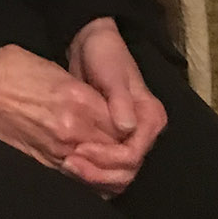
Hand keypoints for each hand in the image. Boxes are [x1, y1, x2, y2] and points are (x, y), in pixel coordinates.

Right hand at [0, 41, 123, 174]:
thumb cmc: (11, 68)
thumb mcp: (53, 68)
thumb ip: (81, 90)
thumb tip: (99, 104)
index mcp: (77, 101)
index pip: (121, 124)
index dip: (129, 126)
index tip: (129, 122)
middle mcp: (71, 130)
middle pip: (115, 151)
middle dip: (125, 151)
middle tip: (129, 146)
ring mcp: (57, 150)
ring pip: (100, 171)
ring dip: (112, 169)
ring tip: (116, 163)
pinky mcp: (44, 161)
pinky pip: (78, 178)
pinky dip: (92, 178)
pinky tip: (96, 174)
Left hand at [62, 17, 166, 194]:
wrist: (91, 42)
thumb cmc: (105, 53)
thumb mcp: (112, 73)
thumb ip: (120, 100)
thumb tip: (126, 128)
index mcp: (150, 118)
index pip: (132, 154)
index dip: (107, 158)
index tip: (80, 151)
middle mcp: (144, 133)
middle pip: (126, 170)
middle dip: (99, 172)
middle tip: (69, 164)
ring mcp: (129, 138)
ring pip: (117, 174)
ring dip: (93, 176)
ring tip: (67, 166)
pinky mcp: (113, 140)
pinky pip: (106, 166)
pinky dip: (91, 170)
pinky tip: (71, 166)